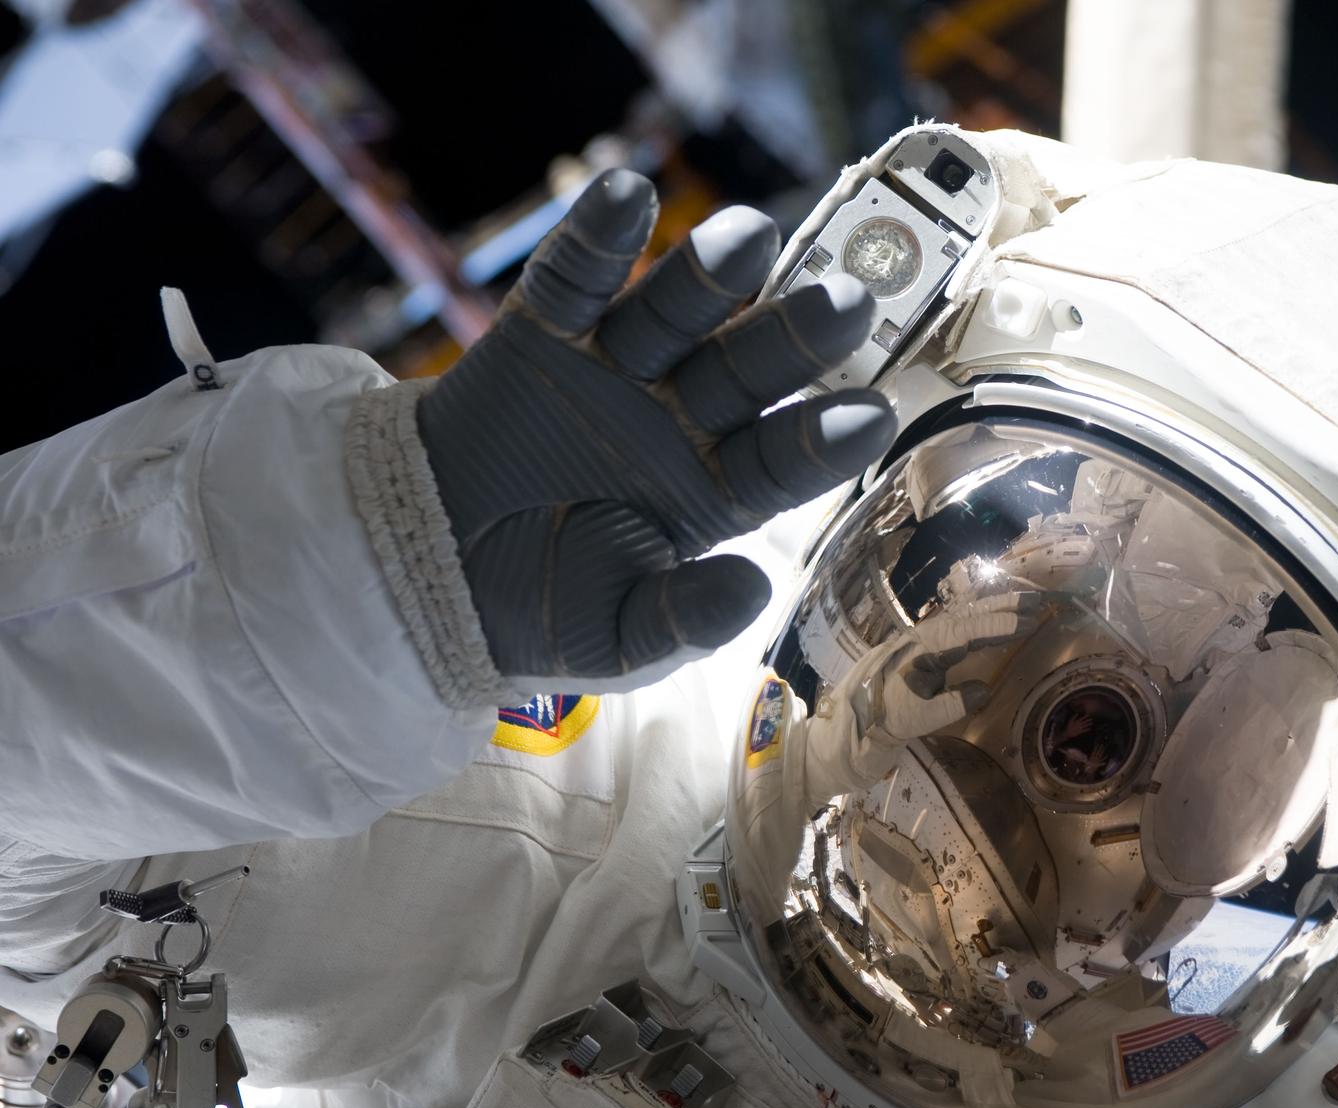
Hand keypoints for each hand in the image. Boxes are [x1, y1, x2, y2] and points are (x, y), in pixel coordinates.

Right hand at [416, 169, 895, 682]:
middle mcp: (681, 418)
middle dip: (793, 336)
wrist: (425, 570)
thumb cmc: (538, 609)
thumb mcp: (612, 638)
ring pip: (675, 313)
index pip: (779, 463)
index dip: (821, 440)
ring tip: (748, 236)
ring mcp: (617, 368)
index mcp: (714, 493)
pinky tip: (627, 196)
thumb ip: (681, 619)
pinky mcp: (544, 330)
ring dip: (710, 274)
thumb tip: (753, 589)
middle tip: (845, 299)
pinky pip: (575, 280)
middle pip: (747, 370)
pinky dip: (597, 239)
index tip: (868, 417)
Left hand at [805, 593, 1043, 794]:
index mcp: (917, 651)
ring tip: (1026, 608)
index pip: (962, 632)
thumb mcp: (914, 720)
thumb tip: (985, 689)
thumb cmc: (878, 725)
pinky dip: (982, 629)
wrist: (843, 733)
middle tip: (1038, 602)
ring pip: (963, 622)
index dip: (995, 626)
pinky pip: (958, 635)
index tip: (1025, 622)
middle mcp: (921, 641)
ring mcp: (923, 647)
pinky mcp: (924, 658)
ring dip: (994, 614)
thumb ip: (949, 704)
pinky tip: (996, 631)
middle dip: (1002, 608)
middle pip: (966, 616)